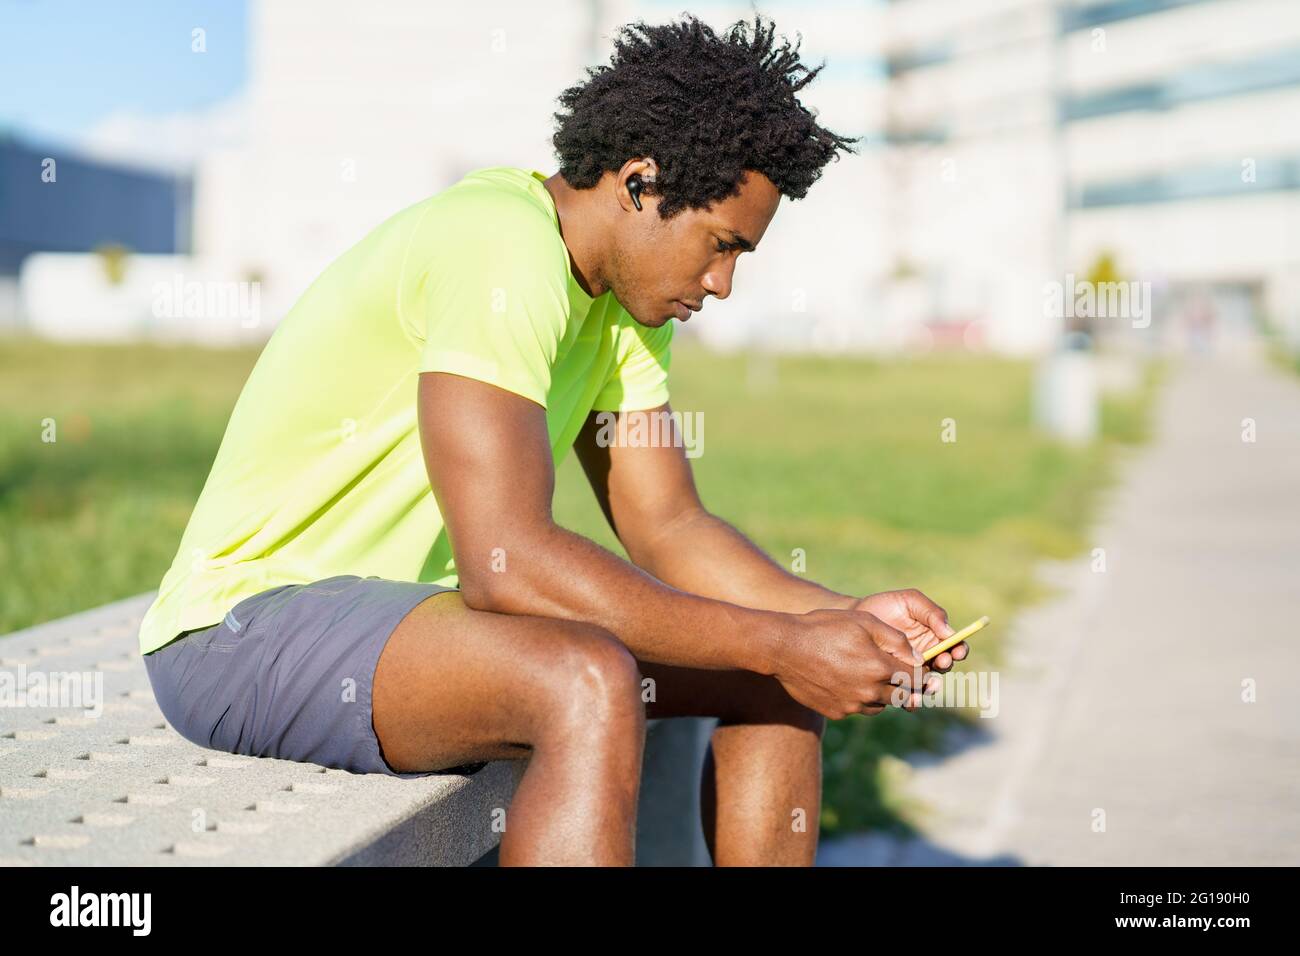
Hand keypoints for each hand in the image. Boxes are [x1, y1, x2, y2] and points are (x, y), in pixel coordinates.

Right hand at [771, 608, 928, 719]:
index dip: (920, 672)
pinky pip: (857, 708)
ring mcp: (852, 705)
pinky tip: (845, 680)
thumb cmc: (824, 628)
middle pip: (901, 696)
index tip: (918, 668)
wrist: (784, 647)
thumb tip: (918, 658)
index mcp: (881, 668)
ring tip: (868, 674)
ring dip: (881, 693)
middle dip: (903, 685)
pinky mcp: (837, 712)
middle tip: (894, 672)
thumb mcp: (864, 622)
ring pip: (880, 705)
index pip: (916, 678)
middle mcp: (870, 691)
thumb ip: (897, 640)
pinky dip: (858, 698)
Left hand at [851, 589, 966, 693]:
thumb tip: (950, 632)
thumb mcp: (910, 601)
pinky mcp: (897, 679)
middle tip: (939, 662)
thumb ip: (931, 612)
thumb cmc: (886, 605)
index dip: (959, 650)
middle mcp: (928, 654)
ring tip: (925, 683)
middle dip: (945, 665)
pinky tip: (907, 698)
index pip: (955, 646)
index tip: (956, 651)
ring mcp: (912, 668)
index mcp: (935, 636)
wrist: (857, 616)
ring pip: (928, 683)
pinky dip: (910, 698)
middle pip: (944, 666)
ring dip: (929, 685)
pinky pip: (907, 692)